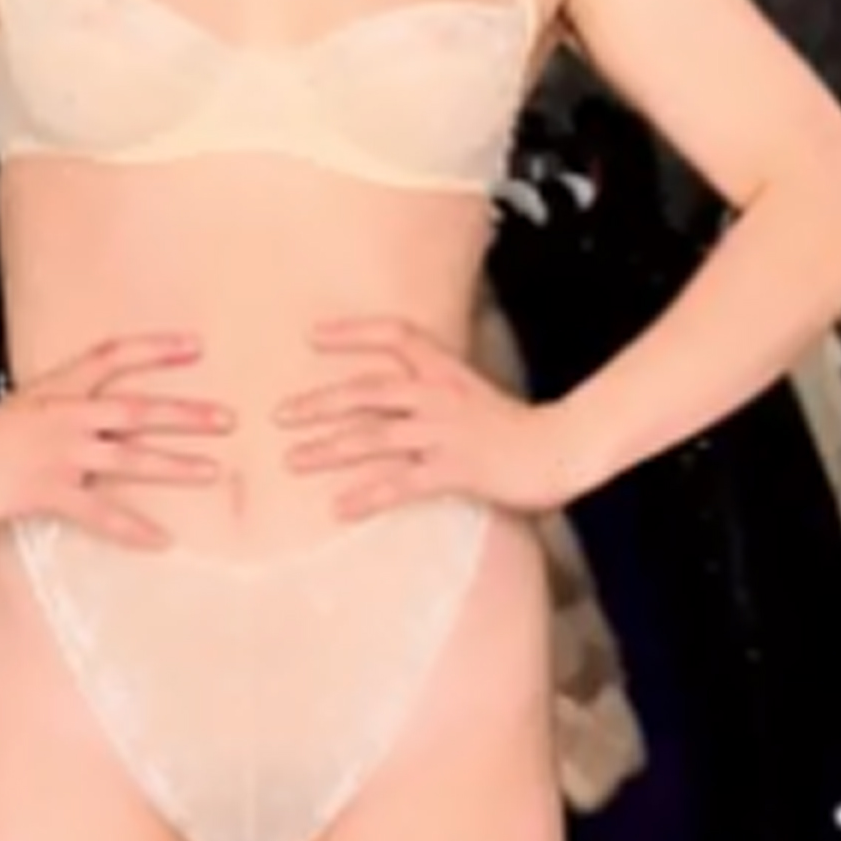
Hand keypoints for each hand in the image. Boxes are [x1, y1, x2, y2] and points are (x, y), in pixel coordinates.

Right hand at [0, 331, 231, 547]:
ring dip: (175, 464)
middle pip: (137, 407)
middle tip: (229, 418)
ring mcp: (58, 453)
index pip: (113, 356)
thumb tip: (105, 408)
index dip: (156, 349)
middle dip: (186, 413)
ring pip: (129, 456)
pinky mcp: (47, 491)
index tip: (197, 346)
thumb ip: (65, 402)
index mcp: (58, 388)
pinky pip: (100, 512)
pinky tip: (163, 540)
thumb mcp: (25, 404)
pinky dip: (133, 528)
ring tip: (214, 470)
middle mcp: (65, 415)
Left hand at [274, 315, 579, 519]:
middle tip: (278, 414)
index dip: (352, 332)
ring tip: (291, 460)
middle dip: (319, 401)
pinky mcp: (455, 469)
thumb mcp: (472, 393)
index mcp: (445, 369)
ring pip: (375, 435)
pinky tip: (339, 509)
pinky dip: (367, 495)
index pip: (394, 335)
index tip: (311, 336)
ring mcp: (446, 431)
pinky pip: (401, 482)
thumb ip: (434, 388)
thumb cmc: (516, 427)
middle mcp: (439, 394)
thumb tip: (395, 392)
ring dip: (328, 448)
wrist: (562, 449)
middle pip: (368, 389)